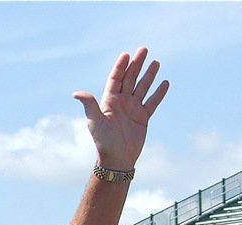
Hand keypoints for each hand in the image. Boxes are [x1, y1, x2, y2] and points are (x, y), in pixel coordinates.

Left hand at [73, 47, 168, 169]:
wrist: (117, 159)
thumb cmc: (103, 141)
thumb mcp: (95, 122)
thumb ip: (90, 105)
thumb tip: (76, 93)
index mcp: (109, 101)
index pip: (116, 79)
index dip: (121, 66)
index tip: (126, 54)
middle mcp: (121, 102)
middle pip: (130, 78)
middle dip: (137, 64)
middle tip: (144, 49)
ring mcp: (133, 109)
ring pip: (142, 88)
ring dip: (149, 75)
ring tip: (156, 62)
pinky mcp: (143, 118)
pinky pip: (152, 102)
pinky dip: (159, 93)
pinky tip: (165, 83)